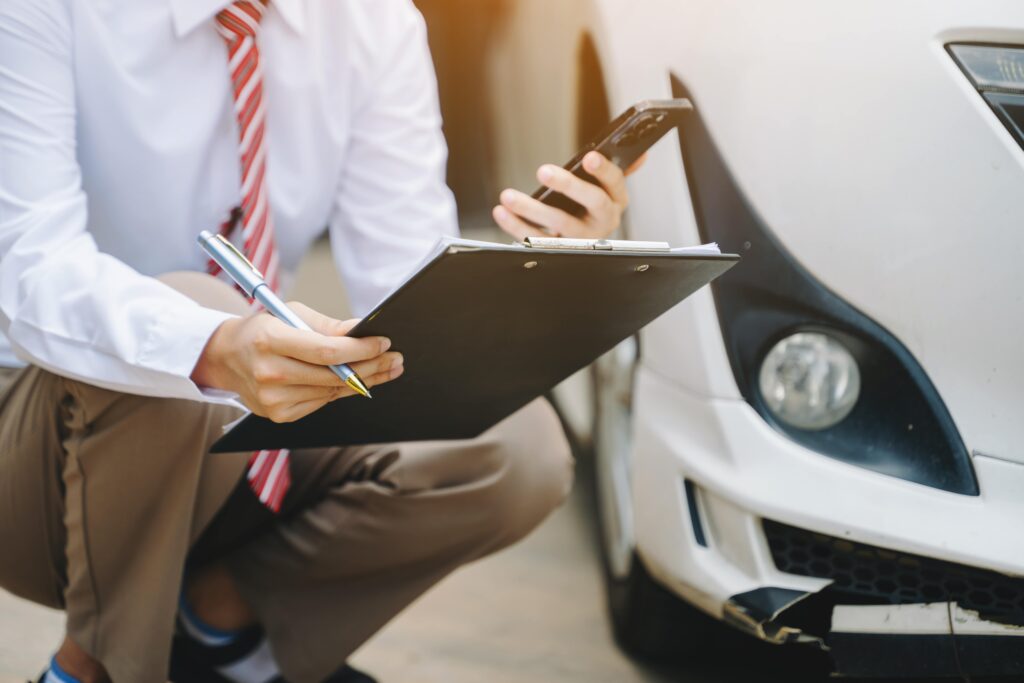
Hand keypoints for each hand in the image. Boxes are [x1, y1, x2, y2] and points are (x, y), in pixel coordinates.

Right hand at [192, 302, 403, 422]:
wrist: (226, 358)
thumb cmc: (263, 330)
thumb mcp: (290, 315)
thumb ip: (327, 325)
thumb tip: (360, 329)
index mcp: (270, 341)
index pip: (326, 351)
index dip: (360, 349)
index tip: (383, 342)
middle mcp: (269, 373)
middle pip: (334, 375)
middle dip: (371, 366)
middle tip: (396, 358)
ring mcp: (273, 399)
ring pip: (332, 391)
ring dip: (365, 381)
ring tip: (388, 369)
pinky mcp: (279, 415)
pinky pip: (322, 402)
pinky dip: (343, 391)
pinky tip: (361, 381)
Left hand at [492, 151, 646, 240]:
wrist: (585, 243)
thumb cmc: (592, 208)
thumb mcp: (608, 189)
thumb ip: (620, 169)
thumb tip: (640, 152)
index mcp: (616, 201)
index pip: (614, 184)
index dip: (603, 171)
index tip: (589, 157)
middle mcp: (602, 222)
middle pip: (591, 203)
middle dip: (568, 186)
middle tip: (544, 171)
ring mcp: (581, 239)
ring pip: (559, 225)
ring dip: (531, 210)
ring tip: (509, 196)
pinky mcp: (559, 250)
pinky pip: (537, 240)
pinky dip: (516, 227)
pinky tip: (502, 212)